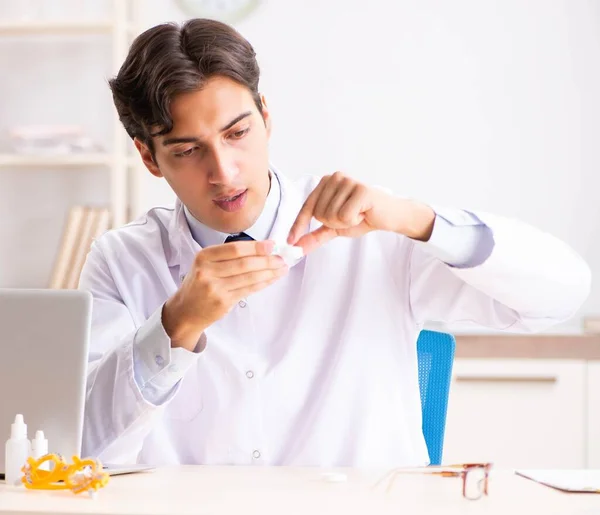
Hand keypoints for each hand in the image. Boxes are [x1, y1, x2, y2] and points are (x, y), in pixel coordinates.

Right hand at [162, 240, 286, 350]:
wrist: (185, 310)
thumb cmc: (199, 284)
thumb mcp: (205, 264)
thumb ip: (227, 256)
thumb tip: (260, 250)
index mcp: (204, 257)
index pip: (234, 249)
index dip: (255, 247)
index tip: (271, 245)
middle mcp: (208, 271)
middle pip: (244, 263)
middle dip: (267, 260)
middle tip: (281, 258)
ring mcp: (215, 288)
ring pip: (249, 277)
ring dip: (269, 272)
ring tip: (281, 268)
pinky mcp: (223, 302)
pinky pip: (248, 290)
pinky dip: (262, 283)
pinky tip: (271, 279)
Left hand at [287, 172, 435, 253]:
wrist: (389, 216)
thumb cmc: (362, 217)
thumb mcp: (334, 228)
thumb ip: (315, 235)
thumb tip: (296, 246)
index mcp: (326, 182)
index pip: (307, 207)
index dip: (299, 226)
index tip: (290, 242)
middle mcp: (335, 177)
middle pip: (319, 214)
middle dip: (334, 223)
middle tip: (351, 216)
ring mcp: (348, 181)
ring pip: (331, 216)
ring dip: (345, 222)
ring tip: (358, 214)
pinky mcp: (361, 190)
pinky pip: (344, 216)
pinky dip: (354, 220)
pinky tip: (364, 213)